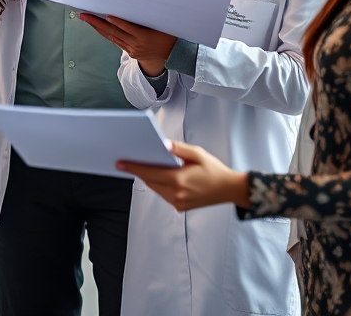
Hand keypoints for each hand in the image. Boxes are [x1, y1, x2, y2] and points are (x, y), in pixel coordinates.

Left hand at [80, 13, 177, 76]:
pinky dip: (106, 33)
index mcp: (145, 38)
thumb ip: (152, 14)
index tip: (107, 15)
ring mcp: (132, 50)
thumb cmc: (168, 35)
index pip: (128, 28)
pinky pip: (115, 41)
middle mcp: (136, 45)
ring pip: (111, 37)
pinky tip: (97, 27)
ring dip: (98, 28)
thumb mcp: (162, 24)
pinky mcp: (130, 52)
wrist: (172, 55)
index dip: (118, 22)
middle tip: (85, 15)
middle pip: (114, 32)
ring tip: (86, 19)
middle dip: (97, 23)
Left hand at [117, 140, 249, 210]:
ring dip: (148, 178)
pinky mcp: (181, 207)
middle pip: (150, 182)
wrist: (229, 189)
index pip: (150, 173)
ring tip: (139, 166)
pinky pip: (163, 194)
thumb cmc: (214, 170)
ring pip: (156, 189)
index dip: (134, 167)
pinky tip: (156, 175)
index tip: (121, 163)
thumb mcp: (197, 153)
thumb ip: (178, 149)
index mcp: (179, 180)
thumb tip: (163, 144)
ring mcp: (178, 203)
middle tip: (125, 162)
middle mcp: (177, 194)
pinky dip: (158, 185)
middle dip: (138, 171)